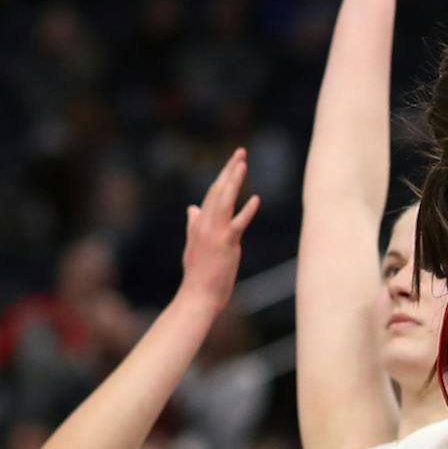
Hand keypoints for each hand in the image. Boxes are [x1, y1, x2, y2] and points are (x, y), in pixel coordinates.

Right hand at [179, 149, 262, 310]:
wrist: (197, 296)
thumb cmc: (199, 274)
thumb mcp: (193, 245)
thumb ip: (193, 225)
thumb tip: (191, 208)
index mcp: (199, 224)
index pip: (212, 195)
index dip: (222, 177)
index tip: (232, 162)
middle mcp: (205, 225)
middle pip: (218, 191)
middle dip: (229, 170)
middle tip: (240, 152)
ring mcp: (214, 234)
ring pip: (225, 201)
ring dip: (234, 181)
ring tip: (243, 164)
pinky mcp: (225, 245)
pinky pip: (237, 224)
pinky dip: (246, 211)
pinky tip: (256, 199)